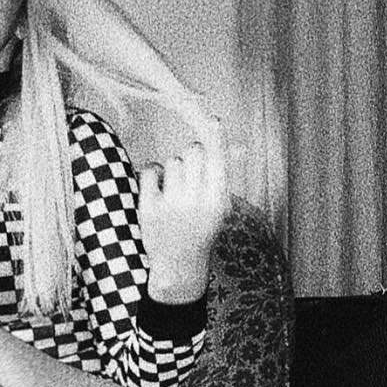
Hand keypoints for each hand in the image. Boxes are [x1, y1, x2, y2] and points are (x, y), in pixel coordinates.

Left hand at [138, 115, 229, 303]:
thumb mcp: (219, 208)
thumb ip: (222, 177)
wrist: (179, 266)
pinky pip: (150, 170)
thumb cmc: (201, 230)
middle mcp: (195, 203)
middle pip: (193, 152)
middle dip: (192, 154)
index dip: (216, 138)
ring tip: (176, 190)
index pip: (218, 161)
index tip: (214, 120)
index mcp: (218, 202)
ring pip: (173, 161)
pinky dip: (154, 174)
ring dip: (174, 169)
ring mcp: (171, 206)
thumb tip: (238, 146)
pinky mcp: (148, 209)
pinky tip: (159, 189)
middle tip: (191, 170)